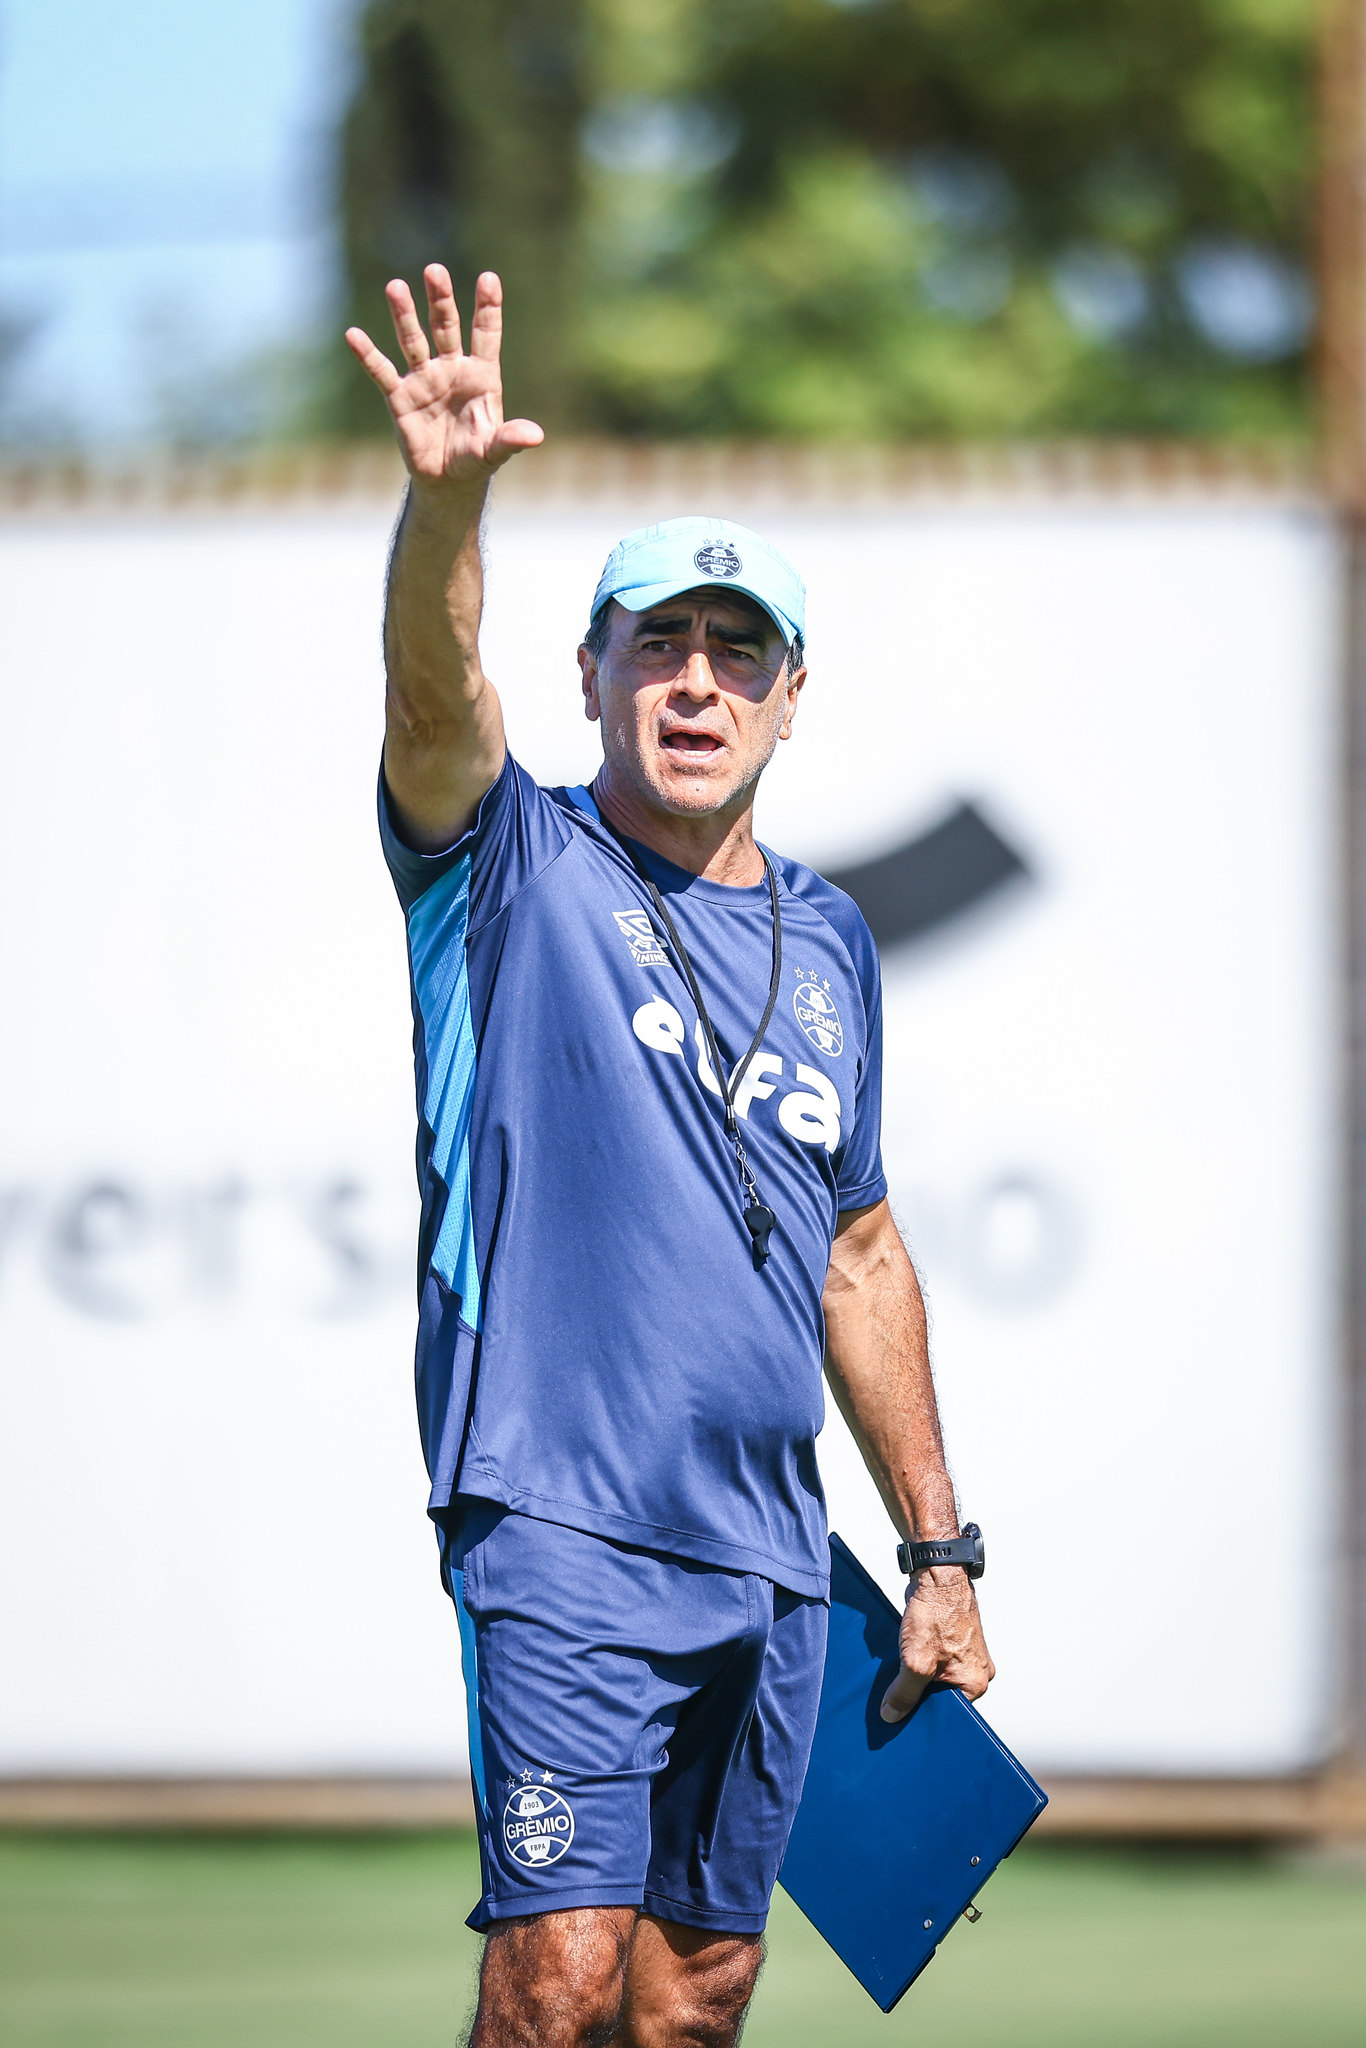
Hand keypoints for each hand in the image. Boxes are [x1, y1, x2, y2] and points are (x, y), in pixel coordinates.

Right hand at [344, 266, 543, 487]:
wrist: (448, 480)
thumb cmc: (477, 458)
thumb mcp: (495, 450)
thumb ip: (511, 439)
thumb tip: (536, 436)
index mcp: (481, 375)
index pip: (486, 334)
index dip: (488, 308)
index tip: (489, 279)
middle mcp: (451, 369)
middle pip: (446, 326)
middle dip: (440, 300)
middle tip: (435, 271)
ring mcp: (424, 379)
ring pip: (413, 340)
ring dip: (404, 315)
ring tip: (396, 287)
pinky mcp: (399, 397)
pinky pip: (382, 372)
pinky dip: (368, 355)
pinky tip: (353, 335)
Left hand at [880, 1566, 994, 1722]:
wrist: (937, 1575)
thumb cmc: (938, 1613)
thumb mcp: (916, 1662)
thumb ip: (904, 1693)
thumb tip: (892, 1715)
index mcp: (975, 1682)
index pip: (948, 1713)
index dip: (924, 1714)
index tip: (904, 1715)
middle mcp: (975, 1670)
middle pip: (942, 1696)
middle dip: (919, 1694)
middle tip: (899, 1690)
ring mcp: (964, 1654)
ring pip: (936, 1678)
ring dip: (917, 1675)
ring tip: (903, 1668)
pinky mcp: (952, 1640)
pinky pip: (934, 1661)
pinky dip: (919, 1659)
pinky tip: (906, 1655)